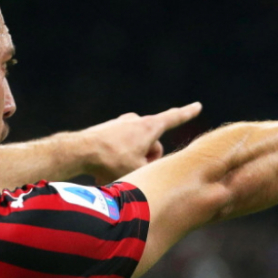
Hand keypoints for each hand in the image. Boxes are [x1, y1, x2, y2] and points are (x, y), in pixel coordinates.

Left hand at [80, 103, 202, 183]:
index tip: (197, 105)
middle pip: (152, 144)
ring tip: (115, 172)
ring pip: (136, 147)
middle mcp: (136, 121)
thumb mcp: (139, 169)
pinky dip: (117, 159)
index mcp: (149, 127)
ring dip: (130, 161)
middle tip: (133, 170)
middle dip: (147, 159)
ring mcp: (120, 124)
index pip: (174, 118)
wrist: (79, 151)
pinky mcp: (107, 130)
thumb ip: (152, 168)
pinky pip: (120, 147)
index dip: (187, 113)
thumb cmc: (111, 161)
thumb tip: (150, 167)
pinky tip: (105, 170)